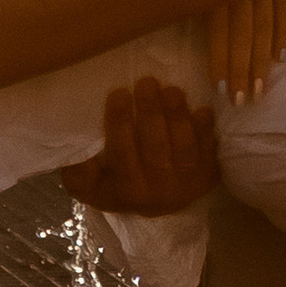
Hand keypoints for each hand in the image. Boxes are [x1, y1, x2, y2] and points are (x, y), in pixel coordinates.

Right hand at [59, 78, 220, 214]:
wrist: (157, 204)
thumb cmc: (118, 185)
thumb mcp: (89, 186)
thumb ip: (78, 172)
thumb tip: (77, 151)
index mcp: (127, 190)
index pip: (122, 153)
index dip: (120, 122)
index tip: (119, 92)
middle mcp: (158, 192)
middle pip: (155, 147)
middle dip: (151, 112)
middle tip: (146, 82)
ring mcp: (186, 184)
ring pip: (183, 147)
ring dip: (178, 115)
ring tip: (171, 90)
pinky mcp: (207, 177)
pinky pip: (208, 151)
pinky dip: (206, 130)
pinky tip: (202, 109)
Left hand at [207, 0, 285, 103]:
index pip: (219, 28)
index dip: (220, 59)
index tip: (219, 88)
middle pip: (243, 34)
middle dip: (241, 69)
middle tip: (241, 102)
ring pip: (263, 25)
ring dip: (261, 59)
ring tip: (260, 88)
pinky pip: (284, 4)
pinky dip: (284, 30)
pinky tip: (282, 55)